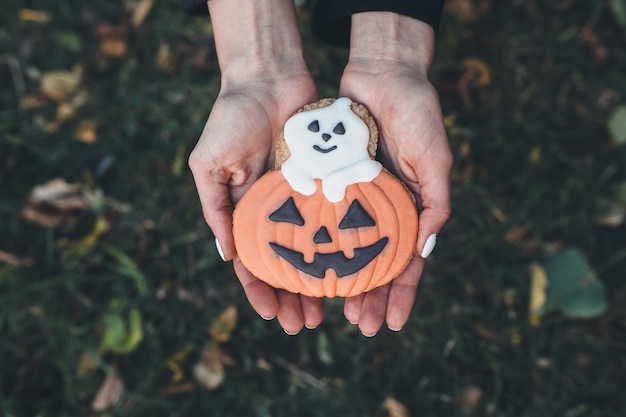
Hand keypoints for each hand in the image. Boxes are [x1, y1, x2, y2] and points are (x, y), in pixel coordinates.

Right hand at [188, 0, 322, 333]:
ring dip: (318, 282)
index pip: (252, 261)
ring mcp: (302, 198)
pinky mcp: (326, 181)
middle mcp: (275, 210)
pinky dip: (340, 245)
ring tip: (329, 311)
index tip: (272, 314)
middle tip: (305, 324)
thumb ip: (216, 207)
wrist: (268, 77)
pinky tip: (351, 269)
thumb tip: (228, 254)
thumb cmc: (231, 118)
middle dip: (292, 296)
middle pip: (285, 265)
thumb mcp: (210, 164)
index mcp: (245, 211)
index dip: (260, 291)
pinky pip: (335, 219)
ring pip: (313, 250)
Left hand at [339, 12, 452, 335]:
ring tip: (329, 309)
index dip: (402, 294)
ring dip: (341, 280)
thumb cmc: (416, 113)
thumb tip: (425, 249)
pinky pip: (320, 219)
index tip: (394, 323)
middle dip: (370, 296)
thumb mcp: (434, 159)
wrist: (382, 74)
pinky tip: (307, 268)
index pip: (407, 262)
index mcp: (410, 208)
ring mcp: (354, 197)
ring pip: (345, 249)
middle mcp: (381, 208)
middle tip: (360, 324)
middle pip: (375, 263)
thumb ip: (435, 203)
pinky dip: (316, 244)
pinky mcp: (329, 181)